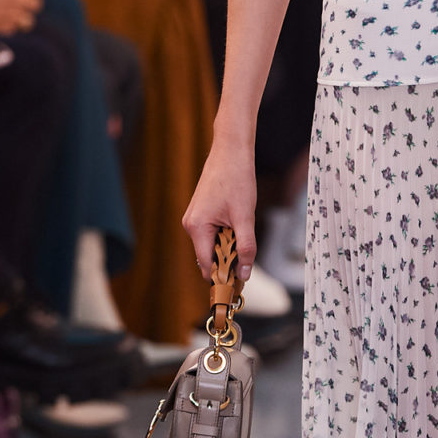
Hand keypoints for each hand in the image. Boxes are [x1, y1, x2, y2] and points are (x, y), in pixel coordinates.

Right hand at [182, 133, 257, 279]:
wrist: (231, 152)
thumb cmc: (236, 180)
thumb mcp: (245, 218)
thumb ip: (245, 248)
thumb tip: (243, 274)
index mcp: (197, 227)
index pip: (206, 265)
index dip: (222, 277)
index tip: (238, 285)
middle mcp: (190, 225)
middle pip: (209, 256)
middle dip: (227, 259)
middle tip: (247, 255)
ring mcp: (194, 218)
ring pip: (212, 245)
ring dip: (228, 245)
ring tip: (243, 229)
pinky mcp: (201, 213)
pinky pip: (212, 234)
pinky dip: (225, 235)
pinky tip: (237, 223)